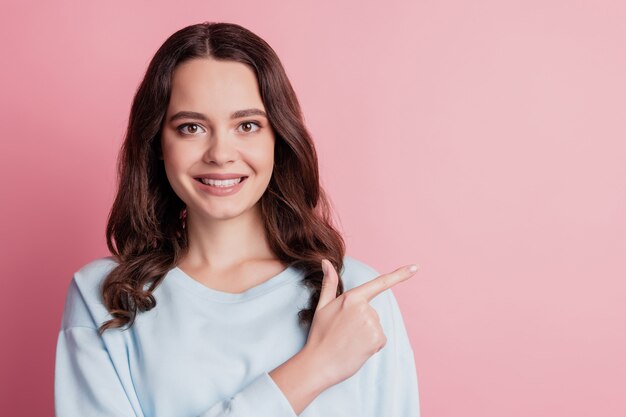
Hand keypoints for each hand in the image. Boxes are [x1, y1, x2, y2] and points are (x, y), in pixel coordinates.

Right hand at [302, 259, 418, 387]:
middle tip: (344, 333)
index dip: (400, 275)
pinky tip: (357, 349)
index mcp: (351, 297)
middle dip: (361, 322)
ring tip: (348, 342)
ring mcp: (372, 323)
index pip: (380, 283)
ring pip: (376, 326)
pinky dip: (371, 345)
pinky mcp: (377, 338)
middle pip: (372, 312)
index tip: (416, 268)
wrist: (319, 364)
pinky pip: (380, 340)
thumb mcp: (322, 306)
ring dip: (366, 335)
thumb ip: (329, 283)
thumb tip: (326, 262)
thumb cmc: (319, 335)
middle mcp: (364, 308)